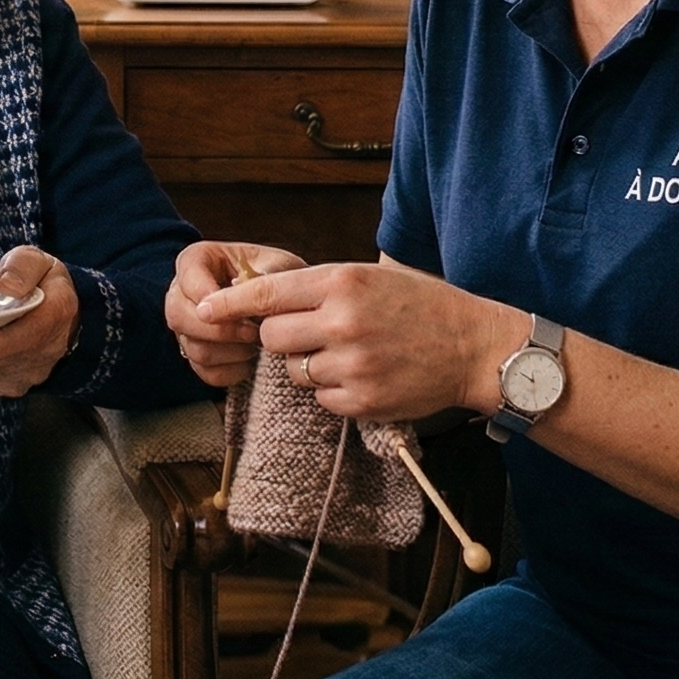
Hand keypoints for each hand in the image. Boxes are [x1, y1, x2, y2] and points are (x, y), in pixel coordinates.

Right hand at [164, 241, 305, 387]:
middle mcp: (182, 293)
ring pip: (194, 348)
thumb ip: (263, 274)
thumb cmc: (278, 276)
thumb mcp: (278, 265)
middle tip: (253, 331)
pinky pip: (205, 372)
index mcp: (198, 260)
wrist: (286, 301)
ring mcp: (186, 327)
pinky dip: (233, 371)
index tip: (237, 309)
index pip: (187, 275)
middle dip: (220, 330)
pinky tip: (252, 360)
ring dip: (231, 351)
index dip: (207, 294)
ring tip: (257, 342)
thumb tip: (240, 288)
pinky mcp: (197, 355)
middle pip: (179, 316)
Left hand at [197, 261, 526, 422]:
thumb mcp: (371, 278)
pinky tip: (366, 376)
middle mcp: (343, 321)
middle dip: (283, 338)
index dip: (230, 303)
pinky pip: (320, 398)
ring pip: (295, 371)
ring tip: (353, 354)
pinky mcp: (361, 401)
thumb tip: (259, 297)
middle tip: (316, 334)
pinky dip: (334, 391)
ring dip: (312, 366)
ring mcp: (352, 364)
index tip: (203, 309)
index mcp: (343, 282)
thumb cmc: (421, 305)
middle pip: (273, 337)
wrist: (475, 347)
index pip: (267, 292)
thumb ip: (318, 286)